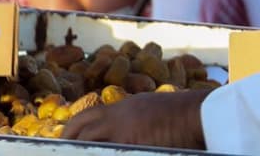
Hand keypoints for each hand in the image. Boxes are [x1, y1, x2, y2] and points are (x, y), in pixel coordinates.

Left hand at [62, 88, 206, 148]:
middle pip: (81, 131)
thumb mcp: (149, 108)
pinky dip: (104, 153)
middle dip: (68, 142)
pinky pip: (110, 151)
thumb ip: (131, 117)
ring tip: (67, 154)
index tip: (63, 138)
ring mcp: (123, 133)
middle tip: (59, 150)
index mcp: (120, 109)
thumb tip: (127, 130)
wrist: (200, 113)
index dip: (71, 128)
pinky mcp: (133, 146)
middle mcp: (117, 118)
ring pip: (90, 144)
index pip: (86, 117)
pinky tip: (102, 154)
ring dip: (82, 150)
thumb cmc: (183, 113)